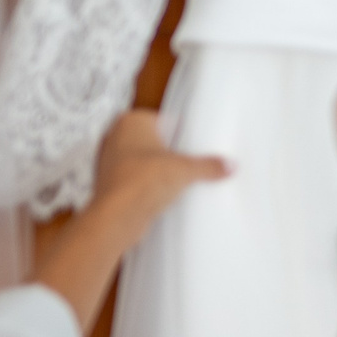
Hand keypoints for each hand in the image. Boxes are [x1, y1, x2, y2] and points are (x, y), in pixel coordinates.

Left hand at [31, 110, 230, 331]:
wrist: (117, 215)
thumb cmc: (143, 181)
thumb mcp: (185, 170)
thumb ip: (209, 166)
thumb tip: (229, 165)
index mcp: (131, 121)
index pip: (162, 120)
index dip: (179, 133)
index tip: (192, 144)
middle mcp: (114, 136)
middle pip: (149, 140)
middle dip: (165, 151)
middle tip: (186, 162)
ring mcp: (107, 160)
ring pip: (138, 160)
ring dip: (153, 169)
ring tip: (174, 181)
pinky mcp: (107, 183)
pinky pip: (131, 179)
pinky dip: (143, 186)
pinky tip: (158, 196)